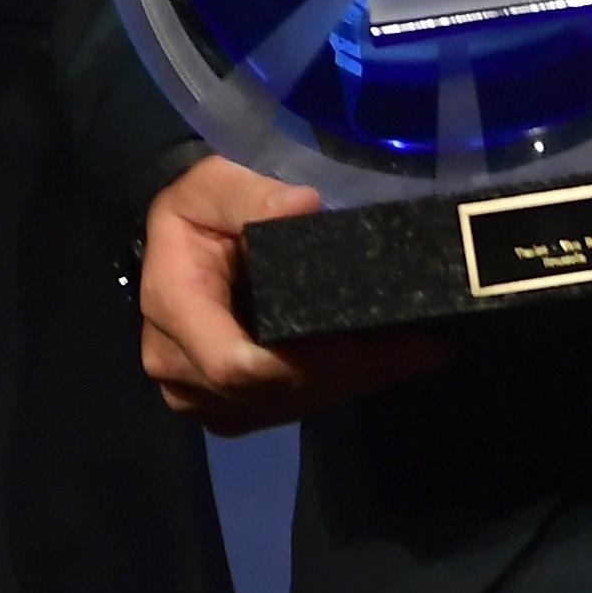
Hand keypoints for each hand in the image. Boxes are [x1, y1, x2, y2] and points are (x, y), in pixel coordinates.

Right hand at [137, 155, 450, 433]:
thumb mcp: (212, 184)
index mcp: (173, 310)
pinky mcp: (230, 407)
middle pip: (272, 392)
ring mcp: (203, 398)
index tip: (355, 342)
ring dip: (355, 382)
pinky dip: (342, 385)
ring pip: (289, 406)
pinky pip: (291, 407)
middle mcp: (180, 369)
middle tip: (416, 343)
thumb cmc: (194, 211)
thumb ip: (250, 194)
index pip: (232, 364)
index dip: (298, 364)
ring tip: (418, 350)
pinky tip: (393, 361)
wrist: (174, 244)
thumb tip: (302, 206)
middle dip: (345, 372)